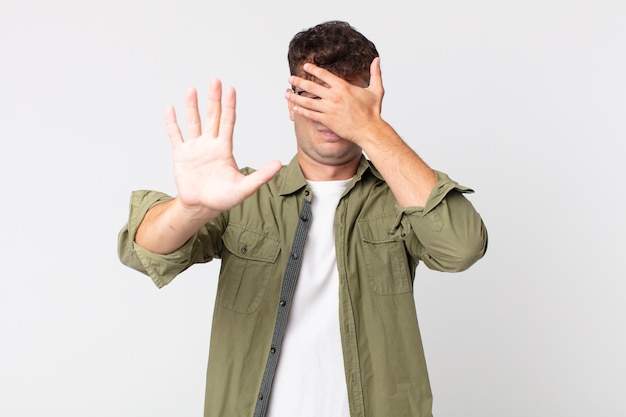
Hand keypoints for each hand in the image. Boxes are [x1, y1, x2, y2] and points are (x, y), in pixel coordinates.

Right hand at [165, 79, 281, 217]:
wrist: (202, 207)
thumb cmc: (224, 199)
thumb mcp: (245, 188)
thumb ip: (261, 175)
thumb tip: (279, 164)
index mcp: (224, 148)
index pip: (228, 122)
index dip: (229, 106)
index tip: (230, 89)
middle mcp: (210, 144)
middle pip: (212, 117)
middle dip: (213, 99)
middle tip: (215, 80)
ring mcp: (195, 148)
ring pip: (193, 122)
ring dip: (192, 106)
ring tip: (191, 89)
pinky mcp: (181, 155)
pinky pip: (176, 135)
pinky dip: (172, 123)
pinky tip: (170, 109)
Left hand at [286, 57, 385, 144]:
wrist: (369, 130)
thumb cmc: (373, 112)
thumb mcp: (377, 90)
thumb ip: (375, 73)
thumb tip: (377, 59)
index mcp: (344, 87)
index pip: (324, 75)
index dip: (314, 69)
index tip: (306, 66)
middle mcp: (334, 97)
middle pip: (311, 87)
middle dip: (299, 82)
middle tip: (290, 79)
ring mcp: (329, 109)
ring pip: (308, 101)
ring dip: (295, 97)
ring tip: (286, 93)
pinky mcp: (327, 121)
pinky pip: (311, 115)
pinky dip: (302, 111)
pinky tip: (294, 108)